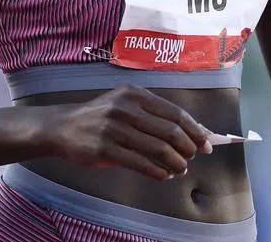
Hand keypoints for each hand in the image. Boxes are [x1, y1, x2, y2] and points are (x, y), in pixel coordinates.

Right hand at [47, 85, 214, 180]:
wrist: (63, 126)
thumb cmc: (101, 117)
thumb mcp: (126, 105)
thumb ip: (154, 116)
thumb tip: (192, 131)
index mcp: (135, 94)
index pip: (174, 113)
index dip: (194, 129)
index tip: (207, 143)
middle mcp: (126, 107)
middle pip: (170, 131)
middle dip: (188, 147)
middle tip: (192, 158)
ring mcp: (115, 128)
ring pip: (157, 149)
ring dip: (175, 163)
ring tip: (180, 169)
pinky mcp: (105, 148)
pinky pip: (140, 163)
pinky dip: (157, 171)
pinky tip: (163, 175)